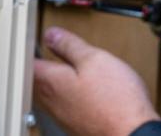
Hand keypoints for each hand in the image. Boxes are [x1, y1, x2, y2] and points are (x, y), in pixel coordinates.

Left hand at [33, 26, 160, 135]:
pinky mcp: (76, 126)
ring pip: (50, 94)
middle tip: (50, 51)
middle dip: (42, 65)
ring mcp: (63, 116)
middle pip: (36, 80)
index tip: (38, 39)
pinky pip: (64, 106)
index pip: (28, 62)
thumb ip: (69, 45)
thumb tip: (52, 35)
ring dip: (56, 80)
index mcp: (51, 82)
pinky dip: (69, 95)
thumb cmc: (115, 101)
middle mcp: (52, 102)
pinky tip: (83, 91)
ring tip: (68, 69)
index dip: (31, 47)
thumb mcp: (93, 59)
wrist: (132, 133)